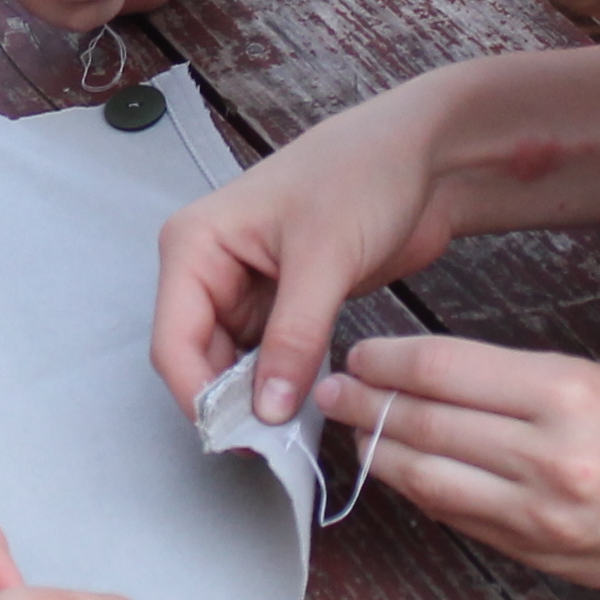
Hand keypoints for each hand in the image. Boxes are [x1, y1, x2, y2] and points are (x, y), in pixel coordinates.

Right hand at [148, 86, 455, 425]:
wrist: (424, 155)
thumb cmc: (364, 176)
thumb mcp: (325, 258)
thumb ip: (292, 338)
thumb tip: (265, 411)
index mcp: (195, 244)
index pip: (174, 341)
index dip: (201, 396)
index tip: (243, 439)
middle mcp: (209, 267)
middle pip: (198, 359)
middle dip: (232, 402)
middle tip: (275, 444)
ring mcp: (245, 287)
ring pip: (233, 365)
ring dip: (259, 398)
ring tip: (296, 428)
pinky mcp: (282, 303)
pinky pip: (268, 358)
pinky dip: (284, 383)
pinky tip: (308, 401)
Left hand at [314, 335, 599, 595]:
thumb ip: (517, 382)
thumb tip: (431, 378)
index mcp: (568, 392)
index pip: (444, 369)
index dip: (388, 361)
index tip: (360, 354)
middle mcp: (550, 455)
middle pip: (425, 425)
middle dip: (366, 406)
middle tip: (332, 392)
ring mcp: (543, 515)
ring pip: (428, 480)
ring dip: (380, 455)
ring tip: (355, 434)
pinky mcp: (542, 556)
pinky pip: (462, 519)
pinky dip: (424, 494)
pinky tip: (405, 474)